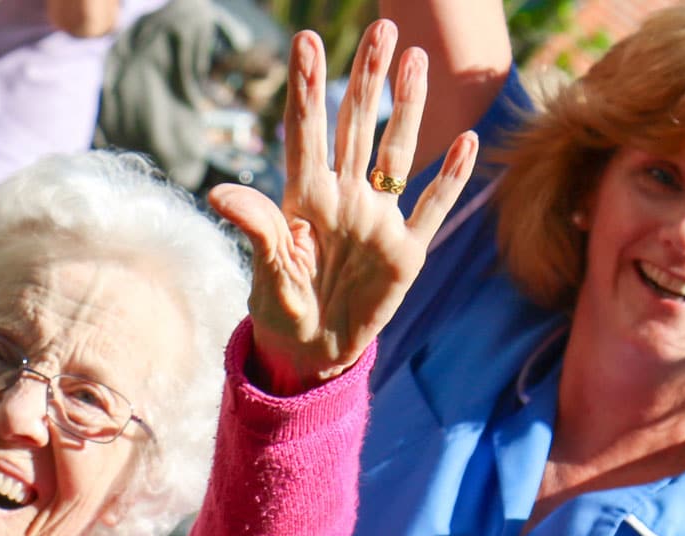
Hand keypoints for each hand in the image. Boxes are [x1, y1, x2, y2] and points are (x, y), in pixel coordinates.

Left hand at [209, 20, 477, 394]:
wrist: (313, 353)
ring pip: (396, 152)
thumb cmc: (281, 309)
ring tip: (415, 60)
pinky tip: (464, 141)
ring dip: (407, 108)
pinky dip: (449, 177)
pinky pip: (431, 207)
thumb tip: (220, 192)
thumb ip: (257, 229)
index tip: (307, 40)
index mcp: (305, 199)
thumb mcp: (266, 273)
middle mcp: (344, 199)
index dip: (308, 87)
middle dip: (367, 78)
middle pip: (357, 127)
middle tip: (380, 29)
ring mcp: (378, 220)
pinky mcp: (405, 251)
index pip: (307, 132)